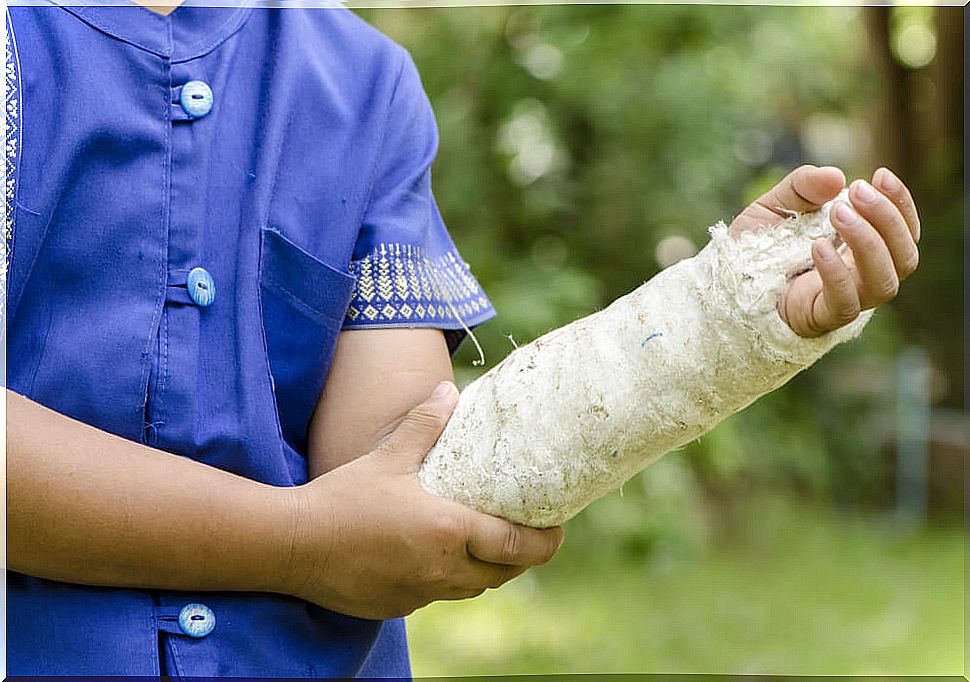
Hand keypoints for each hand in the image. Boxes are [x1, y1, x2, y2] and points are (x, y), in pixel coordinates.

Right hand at [280, 382, 563, 619]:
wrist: (295, 545)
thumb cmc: (344, 497)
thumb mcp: (389, 456)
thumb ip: (424, 424)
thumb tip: (450, 390)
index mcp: (448, 531)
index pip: (516, 547)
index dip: (545, 543)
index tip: (558, 533)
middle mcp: (442, 570)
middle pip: (501, 574)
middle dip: (521, 558)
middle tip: (528, 537)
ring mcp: (421, 594)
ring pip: (472, 588)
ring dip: (486, 571)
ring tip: (488, 545)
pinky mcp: (400, 607)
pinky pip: (438, 596)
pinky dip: (448, 580)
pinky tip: (436, 558)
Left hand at [730, 164, 920, 337]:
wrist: (723, 282)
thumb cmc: (756, 246)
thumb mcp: (776, 205)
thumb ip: (802, 187)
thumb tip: (836, 176)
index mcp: (860, 248)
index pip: (902, 230)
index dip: (900, 203)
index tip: (881, 174)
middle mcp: (860, 275)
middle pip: (904, 255)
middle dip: (887, 218)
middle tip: (856, 191)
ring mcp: (845, 298)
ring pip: (885, 282)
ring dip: (869, 242)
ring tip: (838, 212)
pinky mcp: (820, 317)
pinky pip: (845, 303)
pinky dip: (836, 273)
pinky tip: (818, 246)